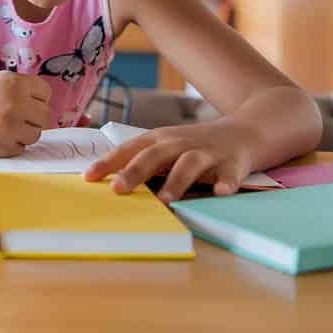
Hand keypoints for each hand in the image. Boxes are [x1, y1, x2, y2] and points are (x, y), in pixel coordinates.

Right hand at [0, 71, 49, 156]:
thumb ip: (20, 88)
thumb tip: (42, 103)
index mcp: (14, 82)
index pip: (46, 93)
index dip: (36, 98)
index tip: (26, 101)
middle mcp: (15, 104)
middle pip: (44, 115)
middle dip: (32, 116)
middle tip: (15, 116)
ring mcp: (10, 127)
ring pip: (35, 134)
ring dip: (24, 132)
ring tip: (5, 126)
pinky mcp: (3, 147)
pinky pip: (21, 148)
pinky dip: (12, 144)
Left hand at [82, 119, 259, 201]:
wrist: (244, 131)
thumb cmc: (194, 145)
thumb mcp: (166, 147)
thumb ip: (142, 162)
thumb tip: (109, 185)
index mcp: (159, 140)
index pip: (129, 149)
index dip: (108, 162)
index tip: (88, 178)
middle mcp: (179, 143)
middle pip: (154, 156)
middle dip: (134, 172)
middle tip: (117, 190)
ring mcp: (206, 152)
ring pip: (189, 165)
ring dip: (176, 182)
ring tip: (165, 201)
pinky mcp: (232, 163)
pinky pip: (229, 174)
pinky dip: (225, 183)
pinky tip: (220, 193)